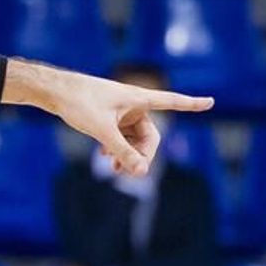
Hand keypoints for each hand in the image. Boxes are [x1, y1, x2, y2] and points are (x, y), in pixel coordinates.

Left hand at [5, 61, 213, 175]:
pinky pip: (122, 136)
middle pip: (150, 135)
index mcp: (137, 98)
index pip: (172, 101)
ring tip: (115, 170)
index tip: (211, 101)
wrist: (53, 92)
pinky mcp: (109, 116)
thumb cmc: (79, 103)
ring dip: (128, 154)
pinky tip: (107, 159)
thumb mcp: (103, 131)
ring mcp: (121, 110)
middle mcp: (133, 103)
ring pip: (134, 138)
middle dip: (142, 155)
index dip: (192, 104)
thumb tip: (142, 173)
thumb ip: (123, 153)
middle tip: (132, 174)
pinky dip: (118, 148)